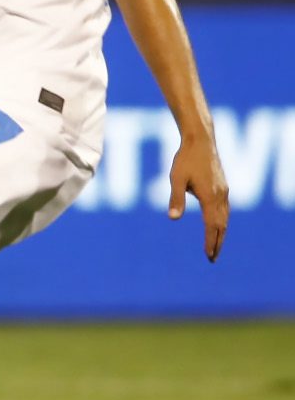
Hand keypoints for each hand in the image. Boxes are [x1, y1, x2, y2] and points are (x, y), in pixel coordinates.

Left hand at [165, 133, 229, 260]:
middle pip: (221, 225)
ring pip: (225, 218)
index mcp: (210, 197)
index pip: (211, 225)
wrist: (201, 140)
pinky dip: (222, 221)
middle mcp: (221, 196)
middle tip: (212, 259)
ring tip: (215, 247)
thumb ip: (175, 198)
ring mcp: (224, 191)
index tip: (208, 255)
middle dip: (217, 242)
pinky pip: (225, 209)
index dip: (210, 241)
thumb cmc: (185, 159)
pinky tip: (218, 225)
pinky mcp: (223, 186)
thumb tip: (173, 218)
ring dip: (221, 234)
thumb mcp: (176, 178)